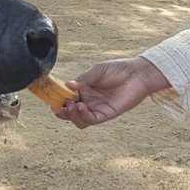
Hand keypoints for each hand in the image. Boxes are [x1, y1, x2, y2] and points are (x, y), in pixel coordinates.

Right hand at [53, 57, 170, 128]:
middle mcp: (88, 100)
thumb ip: (83, 79)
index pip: (67, 98)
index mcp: (84, 89)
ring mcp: (97, 108)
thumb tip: (67, 85)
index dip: (58, 100)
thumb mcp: (97, 71)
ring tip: (72, 106)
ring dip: (72, 116)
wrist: (137, 74)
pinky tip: (82, 107)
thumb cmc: (118, 69)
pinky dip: (84, 116)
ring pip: (79, 119)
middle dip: (62, 112)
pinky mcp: (106, 114)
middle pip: (70, 112)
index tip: (52, 100)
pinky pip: (91, 120)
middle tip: (58, 108)